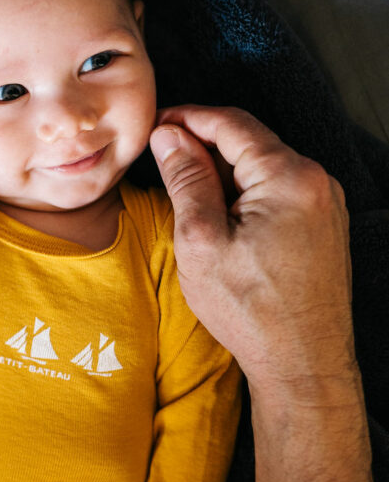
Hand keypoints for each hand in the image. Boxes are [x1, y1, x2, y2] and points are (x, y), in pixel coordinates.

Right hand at [150, 105, 373, 481]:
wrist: (302, 364)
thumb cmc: (251, 312)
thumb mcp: (201, 240)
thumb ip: (186, 179)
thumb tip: (169, 136)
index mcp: (288, 177)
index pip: (232, 123)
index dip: (188, 117)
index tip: (156, 123)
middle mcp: (316, 182)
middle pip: (250, 142)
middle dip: (204, 144)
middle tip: (162, 156)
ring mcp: (325, 205)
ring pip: (263, 168)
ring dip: (223, 171)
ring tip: (184, 191)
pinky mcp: (323, 227)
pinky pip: (278, 192)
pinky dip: (245, 193)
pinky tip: (218, 216)